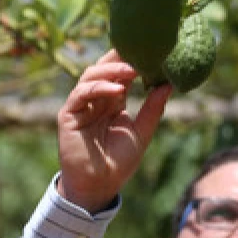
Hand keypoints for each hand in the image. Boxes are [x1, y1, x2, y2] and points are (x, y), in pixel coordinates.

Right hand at [56, 50, 171, 212]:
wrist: (99, 186)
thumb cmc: (119, 162)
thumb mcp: (142, 132)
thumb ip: (153, 109)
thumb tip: (168, 84)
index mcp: (113, 101)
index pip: (121, 73)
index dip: (133, 61)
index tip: (152, 51)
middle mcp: (96, 99)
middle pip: (104, 68)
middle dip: (121, 58)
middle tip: (141, 51)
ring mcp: (81, 106)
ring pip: (91, 76)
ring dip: (111, 70)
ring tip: (132, 70)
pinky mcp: (69, 115)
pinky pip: (81, 94)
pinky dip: (98, 88)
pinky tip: (117, 90)